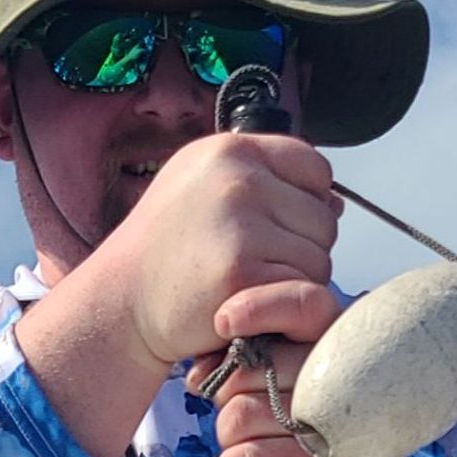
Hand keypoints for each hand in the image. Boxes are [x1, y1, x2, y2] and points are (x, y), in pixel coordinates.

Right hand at [105, 132, 340, 368]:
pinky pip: (303, 290)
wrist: (121, 301)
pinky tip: (248, 304)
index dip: (307, 202)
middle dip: (301, 247)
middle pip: (323, 218)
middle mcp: (239, 180)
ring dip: (294, 280)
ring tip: (247, 284)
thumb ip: (264, 182)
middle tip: (254, 264)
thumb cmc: (165, 249)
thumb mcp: (202, 187)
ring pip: (319, 258)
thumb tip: (335, 201)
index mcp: (231, 150)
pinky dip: (283, 306)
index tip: (275, 227)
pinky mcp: (244, 274)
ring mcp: (242, 226)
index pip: (314, 167)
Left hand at [207, 281, 410, 456]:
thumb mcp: (284, 383)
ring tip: (257, 444)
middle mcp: (335, 380)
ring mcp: (329, 424)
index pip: (301, 306)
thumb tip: (197, 375)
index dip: (256, 307)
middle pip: (247, 371)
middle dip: (231, 398)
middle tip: (250, 416)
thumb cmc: (306, 427)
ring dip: (231, 438)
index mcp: (331, 347)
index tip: (223, 321)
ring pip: (238, 417)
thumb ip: (247, 363)